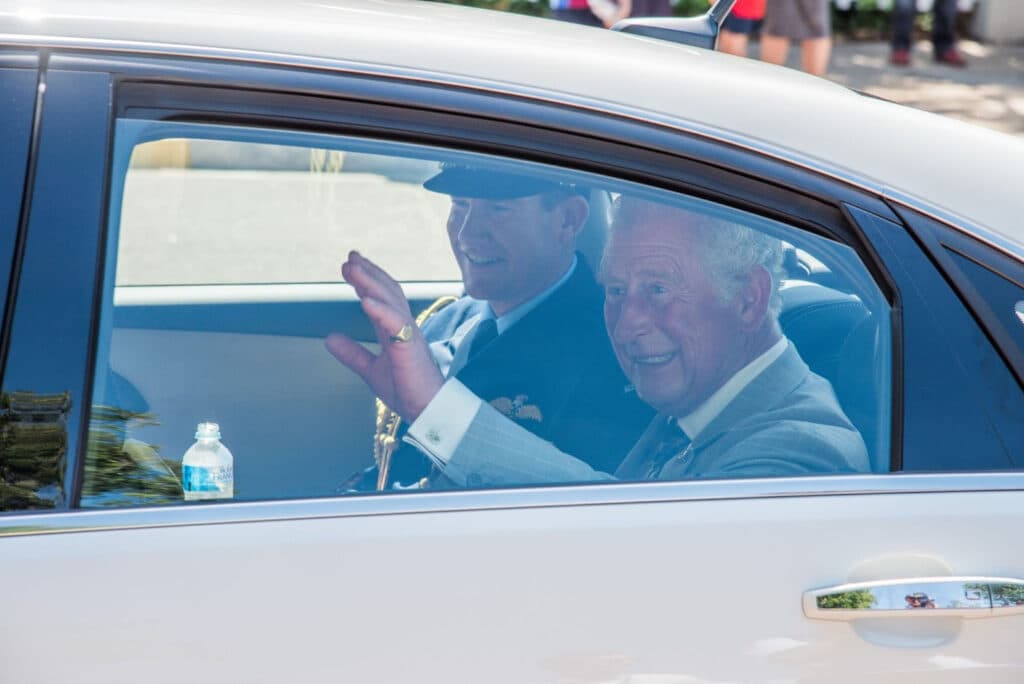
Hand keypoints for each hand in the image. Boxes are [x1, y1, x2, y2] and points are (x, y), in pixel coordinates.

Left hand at [325, 251, 444, 421]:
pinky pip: (396, 324)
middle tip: (349, 258)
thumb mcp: (371, 370)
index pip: (381, 297)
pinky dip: (380, 310)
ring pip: (391, 301)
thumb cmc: (407, 391)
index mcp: (395, 331)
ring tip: (353, 268)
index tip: (350, 265)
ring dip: (371, 283)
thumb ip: (352, 353)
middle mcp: (404, 327)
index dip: (366, 280)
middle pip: (387, 291)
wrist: (427, 411)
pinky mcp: (410, 348)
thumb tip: (329, 338)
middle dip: (368, 273)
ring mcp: (409, 335)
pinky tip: (365, 300)